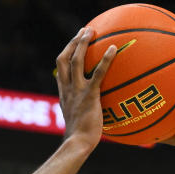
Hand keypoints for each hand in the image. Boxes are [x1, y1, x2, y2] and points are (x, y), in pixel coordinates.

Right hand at [55, 27, 116, 148]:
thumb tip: (96, 112)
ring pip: (76, 60)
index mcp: (64, 93)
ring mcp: (77, 91)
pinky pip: (98, 73)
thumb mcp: (77, 121)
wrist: (77, 143)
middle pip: (64, 58)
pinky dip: (105, 59)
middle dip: (73, 43)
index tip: (74, 45)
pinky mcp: (89, 95)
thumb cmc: (80, 137)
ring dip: (82, 43)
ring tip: (91, 31)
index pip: (60, 69)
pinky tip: (113, 48)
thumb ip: (83, 111)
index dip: (66, 54)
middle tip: (84, 31)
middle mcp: (67, 88)